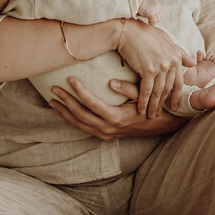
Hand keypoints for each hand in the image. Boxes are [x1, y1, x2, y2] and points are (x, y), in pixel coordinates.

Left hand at [48, 76, 184, 139]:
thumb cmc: (152, 106)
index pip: (91, 103)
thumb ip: (128, 88)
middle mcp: (108, 128)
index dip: (79, 90)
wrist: (162, 125)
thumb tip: (110, 82)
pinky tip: (64, 112)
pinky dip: (72, 120)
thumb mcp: (143, 95)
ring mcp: (105, 134)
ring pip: (79, 124)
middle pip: (80, 114)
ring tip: (52, 101)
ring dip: (64, 113)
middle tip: (53, 88)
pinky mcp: (105, 135)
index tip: (70, 78)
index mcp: (116, 117)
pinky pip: (84, 128)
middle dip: (65, 101)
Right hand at [116, 18, 194, 116]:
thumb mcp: (165, 40)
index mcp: (176, 56)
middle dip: (164, 103)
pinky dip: (144, 101)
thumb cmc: (144, 34)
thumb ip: (179, 52)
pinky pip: (147, 90)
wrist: (127, 31)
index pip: (178, 81)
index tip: (173, 105)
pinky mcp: (149, 69)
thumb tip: (192, 62)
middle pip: (169, 88)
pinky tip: (141, 110)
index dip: (175, 95)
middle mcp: (171, 62)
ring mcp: (161, 66)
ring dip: (154, 106)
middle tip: (160, 114)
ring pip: (158, 91)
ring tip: (151, 115)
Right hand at [135, 0, 163, 25]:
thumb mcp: (149, 3)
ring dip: (153, 21)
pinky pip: (154, 21)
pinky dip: (152, 23)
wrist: (136, 1)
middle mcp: (157, 6)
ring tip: (149, 21)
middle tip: (150, 19)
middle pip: (160, 16)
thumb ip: (153, 8)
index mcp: (157, 3)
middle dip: (155, 19)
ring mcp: (154, 10)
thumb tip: (154, 15)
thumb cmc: (141, 3)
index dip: (158, 15)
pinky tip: (149, 23)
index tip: (153, 17)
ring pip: (157, 19)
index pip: (161, 12)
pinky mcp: (151, 14)